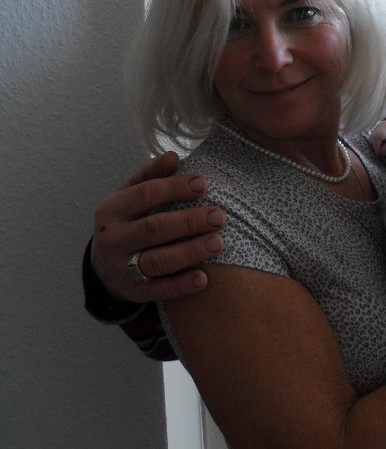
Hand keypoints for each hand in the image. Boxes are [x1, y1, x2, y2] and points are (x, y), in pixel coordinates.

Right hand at [90, 152, 226, 303]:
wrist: (104, 266)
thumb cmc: (127, 221)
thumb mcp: (129, 195)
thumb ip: (150, 174)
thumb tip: (173, 155)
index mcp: (112, 210)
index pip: (145, 194)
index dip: (176, 188)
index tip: (204, 184)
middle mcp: (112, 239)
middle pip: (154, 228)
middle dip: (189, 221)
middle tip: (219, 216)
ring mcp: (120, 268)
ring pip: (157, 261)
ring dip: (190, 252)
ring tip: (218, 244)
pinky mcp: (132, 293)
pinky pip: (158, 290)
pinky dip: (181, 285)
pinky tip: (204, 278)